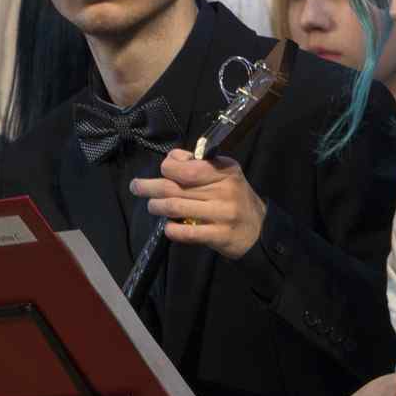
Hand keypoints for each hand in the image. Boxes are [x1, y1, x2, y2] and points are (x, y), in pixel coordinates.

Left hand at [129, 149, 266, 258]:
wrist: (259, 230)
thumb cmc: (235, 199)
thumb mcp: (225, 175)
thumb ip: (199, 165)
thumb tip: (172, 159)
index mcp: (224, 171)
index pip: (187, 167)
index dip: (168, 168)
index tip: (162, 170)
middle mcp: (224, 190)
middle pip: (175, 187)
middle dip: (150, 187)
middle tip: (136, 187)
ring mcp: (222, 214)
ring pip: (176, 208)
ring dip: (157, 207)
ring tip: (152, 206)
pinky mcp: (219, 236)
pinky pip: (186, 233)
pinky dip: (171, 229)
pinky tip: (168, 227)